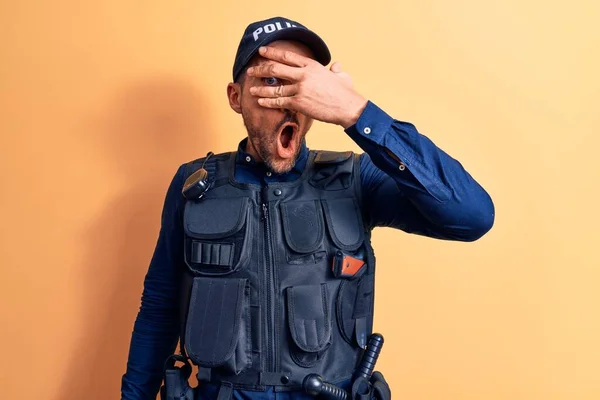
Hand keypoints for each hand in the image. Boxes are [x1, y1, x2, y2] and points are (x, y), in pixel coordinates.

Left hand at [247, 46, 367, 128]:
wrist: (348, 107)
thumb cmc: (345, 92)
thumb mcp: (341, 75)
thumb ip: (335, 69)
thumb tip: (335, 66)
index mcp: (311, 65)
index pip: (287, 56)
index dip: (272, 53)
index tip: (262, 52)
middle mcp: (303, 74)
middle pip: (275, 69)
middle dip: (260, 69)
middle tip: (251, 71)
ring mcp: (300, 89)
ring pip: (274, 88)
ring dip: (260, 89)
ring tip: (251, 90)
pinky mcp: (299, 103)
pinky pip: (279, 102)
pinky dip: (268, 102)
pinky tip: (260, 102)